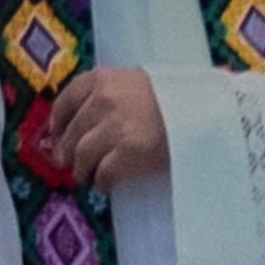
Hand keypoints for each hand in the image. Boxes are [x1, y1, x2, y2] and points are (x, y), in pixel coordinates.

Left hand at [37, 70, 167, 187]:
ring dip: (81, 170)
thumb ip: (110, 92)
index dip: (58, 123)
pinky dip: (101, 181)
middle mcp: (102, 101)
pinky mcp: (128, 152)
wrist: (207, 111)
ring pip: (82, 155)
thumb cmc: (177, 97)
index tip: (57, 135)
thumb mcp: (137, 81)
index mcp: (102, 79)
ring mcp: (114, 127)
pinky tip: (105, 184)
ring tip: (86, 177)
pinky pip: (104, 172)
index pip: (66, 101)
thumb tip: (86, 118)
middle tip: (68, 163)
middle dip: (67, 152)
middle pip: (71, 132)